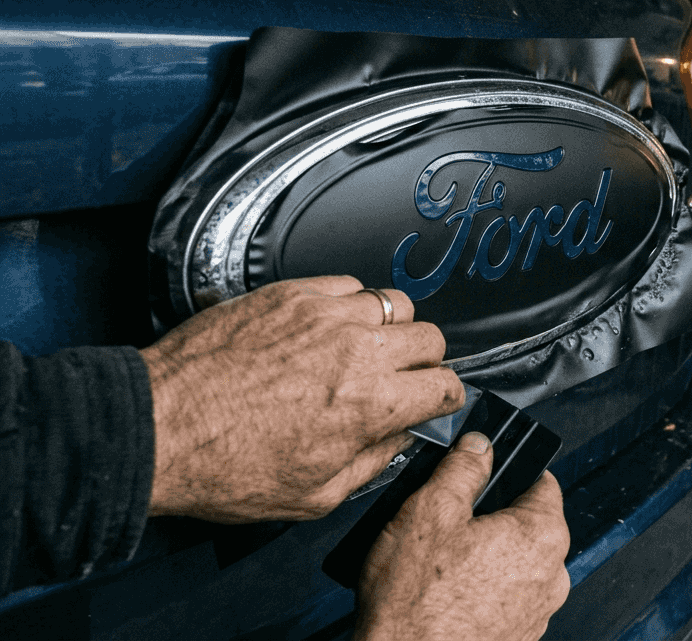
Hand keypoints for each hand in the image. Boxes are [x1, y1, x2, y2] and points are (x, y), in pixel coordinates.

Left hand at [140, 276, 463, 522]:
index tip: (434, 400)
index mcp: (370, 405)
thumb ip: (372, 463)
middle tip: (402, 376)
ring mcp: (323, 315)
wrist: (158, 429)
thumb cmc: (224, 465)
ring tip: (366, 346)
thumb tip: (398, 439)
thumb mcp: (314, 496)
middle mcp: (356, 351)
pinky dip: (350, 304)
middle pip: (430, 338)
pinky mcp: (290, 294)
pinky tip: (329, 327)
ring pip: (395, 303)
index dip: (445, 397)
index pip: (445, 384)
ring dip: (390, 328)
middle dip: (425, 361)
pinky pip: (347, 284)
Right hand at [355, 433, 570, 640]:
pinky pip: (506, 598)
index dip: (508, 470)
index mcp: (543, 535)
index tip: (483, 473)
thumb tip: (479, 445)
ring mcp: (538, 611)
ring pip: (516, 563)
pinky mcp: (519, 636)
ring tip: (442, 564)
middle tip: (449, 523)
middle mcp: (553, 576)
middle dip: (492, 517)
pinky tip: (447, 594)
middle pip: (527, 523)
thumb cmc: (416, 602)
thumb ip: (463, 468)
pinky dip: (483, 591)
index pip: (542, 481)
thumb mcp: (430, 510)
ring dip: (486, 556)